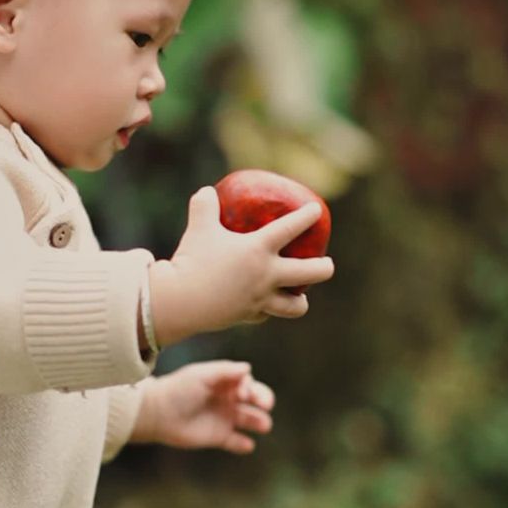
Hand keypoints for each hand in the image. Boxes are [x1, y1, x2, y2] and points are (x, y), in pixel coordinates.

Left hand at [131, 361, 275, 453]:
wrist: (157, 413)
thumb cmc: (179, 389)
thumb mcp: (201, 375)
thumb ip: (224, 371)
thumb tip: (248, 368)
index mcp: (224, 382)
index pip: (247, 382)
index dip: (250, 387)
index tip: (243, 393)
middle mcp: (227, 399)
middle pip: (253, 399)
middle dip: (263, 400)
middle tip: (266, 405)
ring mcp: (224, 418)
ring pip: (249, 420)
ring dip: (259, 421)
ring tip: (264, 425)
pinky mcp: (218, 437)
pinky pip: (236, 441)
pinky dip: (244, 444)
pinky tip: (248, 444)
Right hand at [149, 187, 334, 345]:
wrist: (180, 301)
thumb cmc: (191, 260)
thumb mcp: (198, 227)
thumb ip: (204, 206)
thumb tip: (207, 191)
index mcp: (259, 249)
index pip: (290, 228)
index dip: (307, 217)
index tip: (317, 210)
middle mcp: (267, 275)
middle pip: (310, 273)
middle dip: (325, 268)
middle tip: (327, 264)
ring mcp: (260, 299)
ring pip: (295, 306)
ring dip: (301, 300)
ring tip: (302, 296)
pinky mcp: (248, 315)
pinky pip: (265, 314)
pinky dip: (267, 309)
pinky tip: (264, 306)